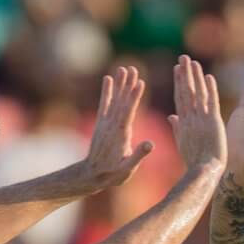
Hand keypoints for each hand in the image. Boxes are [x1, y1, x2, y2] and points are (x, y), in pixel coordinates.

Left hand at [83, 65, 153, 188]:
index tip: (140, 82)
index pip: (129, 111)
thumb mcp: (128, 169)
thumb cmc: (113, 174)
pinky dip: (106, 92)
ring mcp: (105, 123)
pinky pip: (103, 104)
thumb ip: (138, 155)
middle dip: (127, 85)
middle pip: (121, 101)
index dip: (134, 97)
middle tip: (133, 68)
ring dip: (119, 84)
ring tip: (123, 68)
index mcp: (121, 134)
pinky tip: (108, 79)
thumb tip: (151, 144)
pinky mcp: (101, 123)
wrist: (93, 175)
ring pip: (113, 99)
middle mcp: (112, 125)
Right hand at [168, 54, 226, 172]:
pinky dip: (210, 90)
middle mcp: (190, 119)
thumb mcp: (182, 143)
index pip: (180, 98)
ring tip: (193, 62)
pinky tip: (208, 77)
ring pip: (197, 94)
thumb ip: (176, 128)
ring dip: (195, 77)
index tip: (177, 69)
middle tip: (183, 58)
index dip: (179, 83)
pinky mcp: (213, 122)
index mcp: (183, 123)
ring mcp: (201, 120)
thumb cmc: (194, 162)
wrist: (203, 172)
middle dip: (184, 74)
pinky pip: (211, 102)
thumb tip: (171, 116)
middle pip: (186, 92)